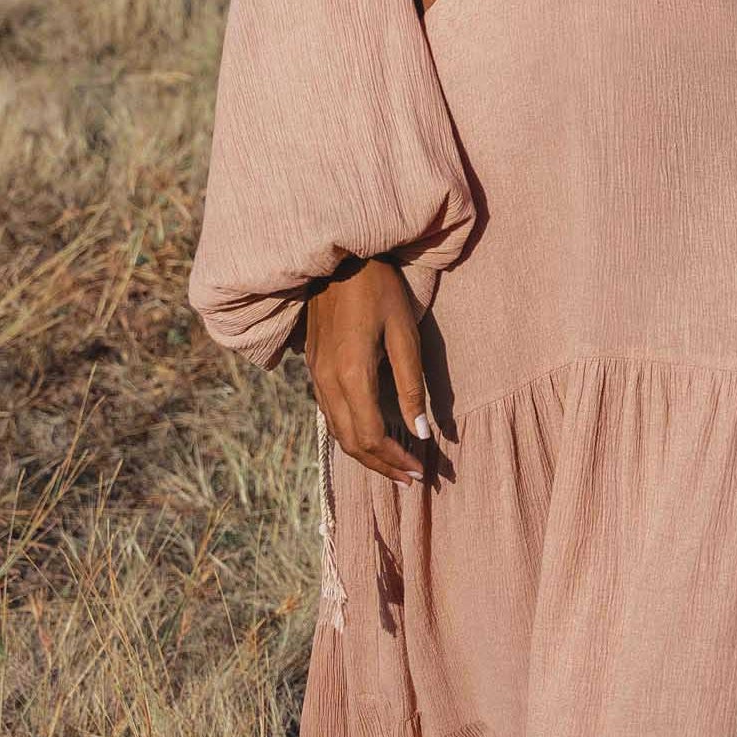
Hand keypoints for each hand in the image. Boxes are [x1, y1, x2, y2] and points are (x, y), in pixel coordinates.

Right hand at [304, 256, 431, 485]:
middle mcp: (327, 382)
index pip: (371, 436)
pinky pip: (330, 415)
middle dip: (382, 466)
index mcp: (351, 375)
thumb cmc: (379, 289)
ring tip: (395, 466)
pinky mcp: (314, 368)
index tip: (422, 471)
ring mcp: (316, 376)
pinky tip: (371, 436)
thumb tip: (421, 434)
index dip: (396, 460)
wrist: (339, 257)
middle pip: (351, 443)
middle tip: (412, 478)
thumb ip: (412, 387)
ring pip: (337, 432)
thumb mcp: (405, 334)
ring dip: (366, 455)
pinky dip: (351, 435)